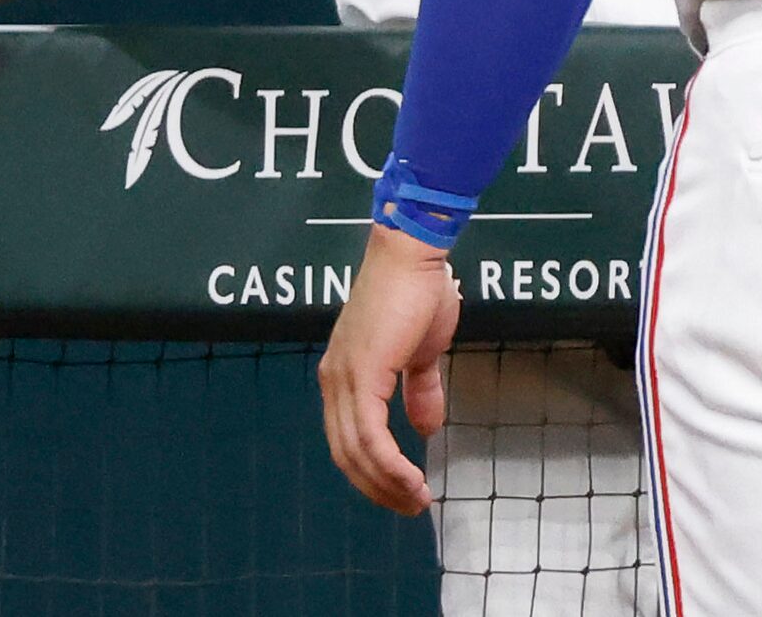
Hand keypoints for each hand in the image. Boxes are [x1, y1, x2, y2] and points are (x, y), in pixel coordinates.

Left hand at [320, 226, 460, 512]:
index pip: (350, 440)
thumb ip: (421, 391)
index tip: (404, 490)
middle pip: (347, 455)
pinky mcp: (361, 375)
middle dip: (379, 488)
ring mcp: (344, 380)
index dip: (374, 471)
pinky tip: (412, 479)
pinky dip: (391, 465)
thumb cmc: (418, 292)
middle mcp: (334, 382)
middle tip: (412, 506)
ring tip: (417, 500)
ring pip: (357, 452)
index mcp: (345, 377)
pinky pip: (372, 436)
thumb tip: (427, 429)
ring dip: (387, 483)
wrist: (413, 255)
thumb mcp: (422, 352)